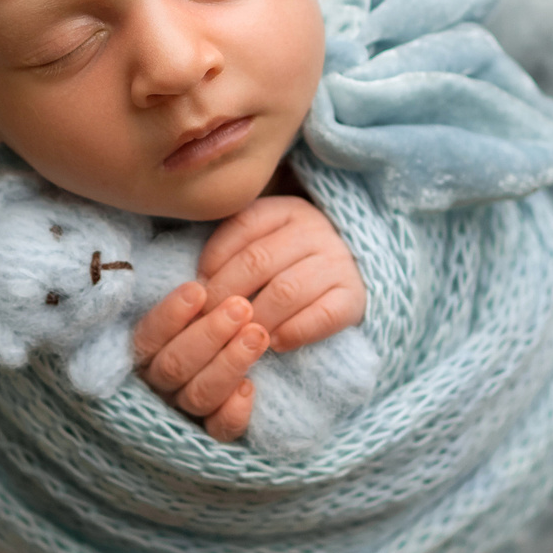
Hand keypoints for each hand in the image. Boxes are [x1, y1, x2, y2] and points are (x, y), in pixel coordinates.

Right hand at [131, 286, 265, 442]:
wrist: (246, 361)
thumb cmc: (213, 318)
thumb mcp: (198, 303)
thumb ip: (194, 296)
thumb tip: (200, 280)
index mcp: (146, 353)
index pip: (148, 338)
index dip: (170, 315)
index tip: (198, 289)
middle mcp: (160, 385)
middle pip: (175, 366)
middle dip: (210, 334)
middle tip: (241, 306)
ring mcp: (186, 411)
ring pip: (198, 396)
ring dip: (229, 363)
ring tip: (257, 334)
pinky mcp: (214, 432)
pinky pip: (220, 430)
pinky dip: (234, 411)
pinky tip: (251, 386)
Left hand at [194, 193, 366, 351]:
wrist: (353, 271)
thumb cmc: (293, 259)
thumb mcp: (267, 240)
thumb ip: (235, 251)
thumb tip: (198, 286)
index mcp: (286, 210)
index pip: (243, 226)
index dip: (214, 259)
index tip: (199, 289)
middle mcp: (314, 229)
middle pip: (259, 261)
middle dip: (226, 294)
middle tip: (208, 320)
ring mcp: (337, 261)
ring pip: (286, 290)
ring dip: (256, 317)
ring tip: (238, 336)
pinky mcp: (354, 295)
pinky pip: (323, 316)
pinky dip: (294, 331)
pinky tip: (274, 343)